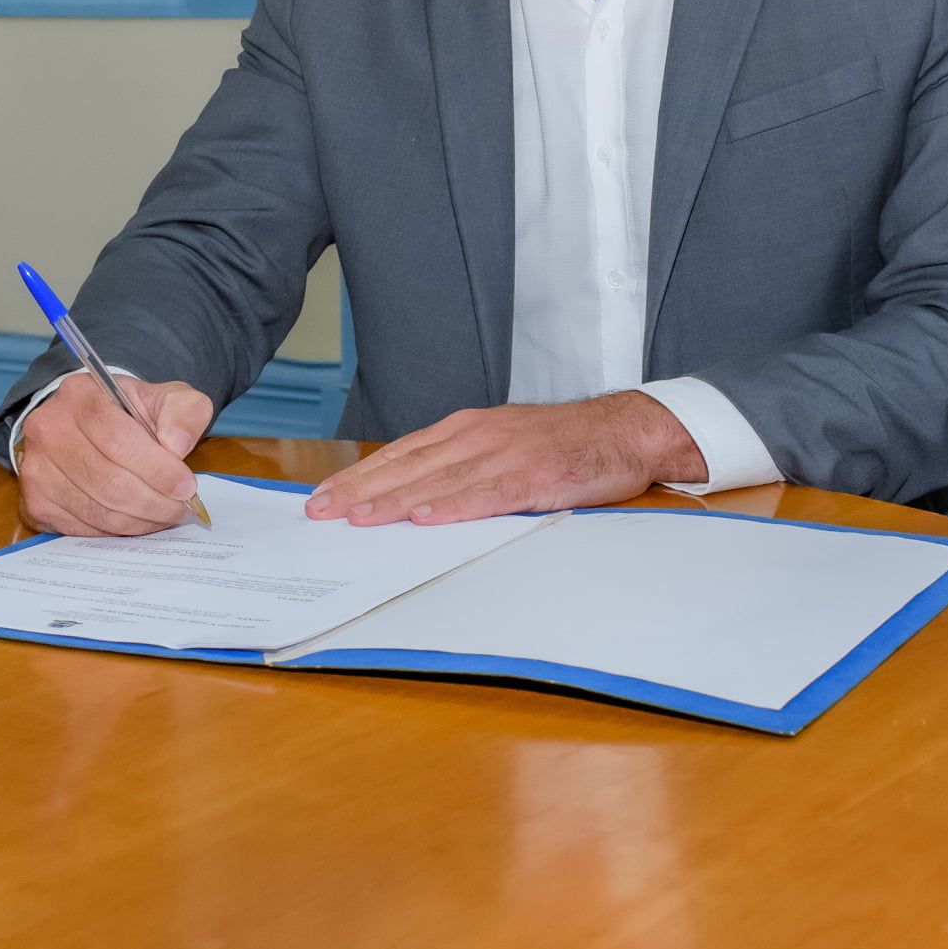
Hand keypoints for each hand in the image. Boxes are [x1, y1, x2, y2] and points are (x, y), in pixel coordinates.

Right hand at [16, 373, 214, 536]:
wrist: (93, 424)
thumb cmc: (133, 413)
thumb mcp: (168, 398)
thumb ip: (183, 412)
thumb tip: (177, 444)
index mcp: (79, 394)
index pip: (119, 440)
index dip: (157, 469)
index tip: (186, 486)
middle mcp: (48, 429)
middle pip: (108, 480)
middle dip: (153, 501)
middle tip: (180, 508)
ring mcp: (37, 468)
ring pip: (98, 509)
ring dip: (139, 520)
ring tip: (164, 515)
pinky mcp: (36, 501)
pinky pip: (82, 528)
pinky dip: (117, 530)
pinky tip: (137, 519)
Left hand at [304, 391, 705, 526]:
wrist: (626, 430)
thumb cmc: (564, 442)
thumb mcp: (503, 442)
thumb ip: (462, 465)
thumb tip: (415, 497)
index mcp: (467, 429)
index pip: (401, 454)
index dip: (361, 476)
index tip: (325, 496)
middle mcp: (478, 436)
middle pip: (408, 467)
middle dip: (360, 490)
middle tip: (321, 511)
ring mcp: (505, 455)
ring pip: (439, 481)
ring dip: (395, 501)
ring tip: (358, 519)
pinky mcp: (534, 476)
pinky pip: (487, 495)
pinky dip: (454, 506)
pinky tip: (426, 519)